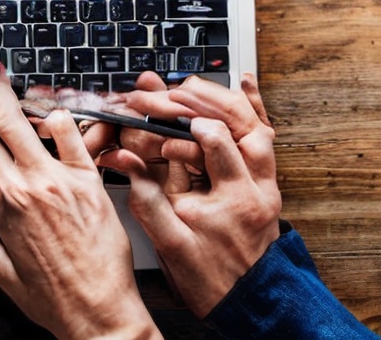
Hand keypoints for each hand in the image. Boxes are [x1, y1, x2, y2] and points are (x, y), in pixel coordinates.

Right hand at [0, 54, 162, 339]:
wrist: (104, 316)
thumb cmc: (57, 300)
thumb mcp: (5, 275)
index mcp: (2, 211)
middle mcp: (26, 190)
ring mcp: (58, 182)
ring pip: (25, 125)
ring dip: (10, 93)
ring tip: (2, 73)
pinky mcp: (89, 183)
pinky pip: (72, 138)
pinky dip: (57, 118)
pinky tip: (49, 106)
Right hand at [99, 73, 280, 317]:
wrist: (248, 302)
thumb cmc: (211, 278)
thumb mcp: (169, 241)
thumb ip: (146, 197)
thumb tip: (120, 159)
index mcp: (235, 197)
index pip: (213, 140)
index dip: (179, 123)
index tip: (149, 114)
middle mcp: (257, 184)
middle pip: (238, 122)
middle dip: (198, 99)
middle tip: (165, 91)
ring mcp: (265, 181)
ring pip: (254, 124)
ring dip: (221, 99)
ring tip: (188, 84)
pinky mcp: (263, 181)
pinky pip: (263, 134)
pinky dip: (254, 106)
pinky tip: (243, 82)